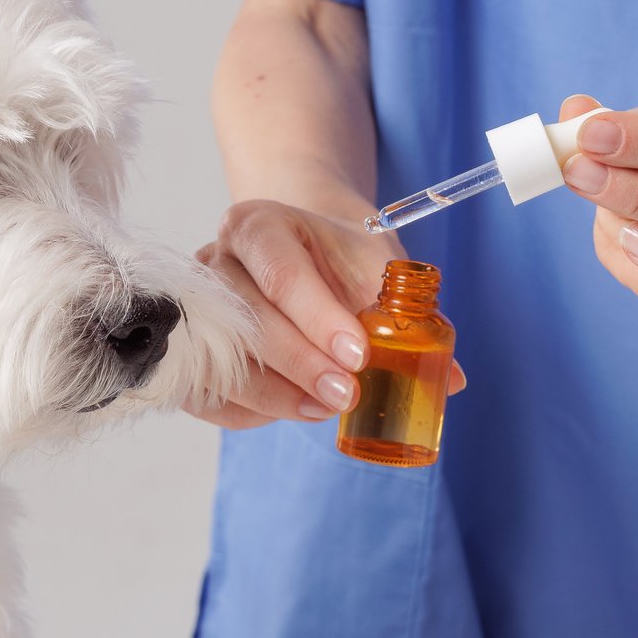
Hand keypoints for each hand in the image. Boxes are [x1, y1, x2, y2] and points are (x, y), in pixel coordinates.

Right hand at [192, 199, 464, 429]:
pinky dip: (249, 413)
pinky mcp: (189, 351)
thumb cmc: (341, 258)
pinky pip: (206, 394)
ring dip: (276, 397)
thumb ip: (408, 316)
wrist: (305, 248)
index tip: (358, 357)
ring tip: (325, 408)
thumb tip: (448, 380)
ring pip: (221, 364)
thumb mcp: (378, 268)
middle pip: (248, 322)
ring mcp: (194, 307)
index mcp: (257, 225)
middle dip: (302, 365)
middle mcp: (215, 260)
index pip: (282, 274)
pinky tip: (295, 410)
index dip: (320, 321)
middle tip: (347, 396)